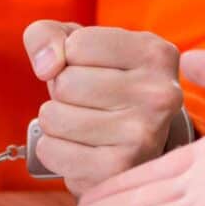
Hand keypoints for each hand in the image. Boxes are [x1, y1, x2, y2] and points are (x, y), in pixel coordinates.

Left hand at [23, 21, 183, 195]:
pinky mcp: (117, 169)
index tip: (93, 71)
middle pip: (65, 82)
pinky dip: (53, 149)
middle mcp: (158, 94)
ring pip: (54, 116)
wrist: (138, 148)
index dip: (70, 58)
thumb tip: (46, 66)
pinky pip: (50, 150)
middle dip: (63, 92)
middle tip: (89, 103)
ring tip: (85, 125)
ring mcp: (142, 135)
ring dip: (57, 121)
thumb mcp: (82, 47)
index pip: (77, 44)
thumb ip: (48, 35)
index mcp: (156, 54)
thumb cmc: (105, 87)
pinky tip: (80, 149)